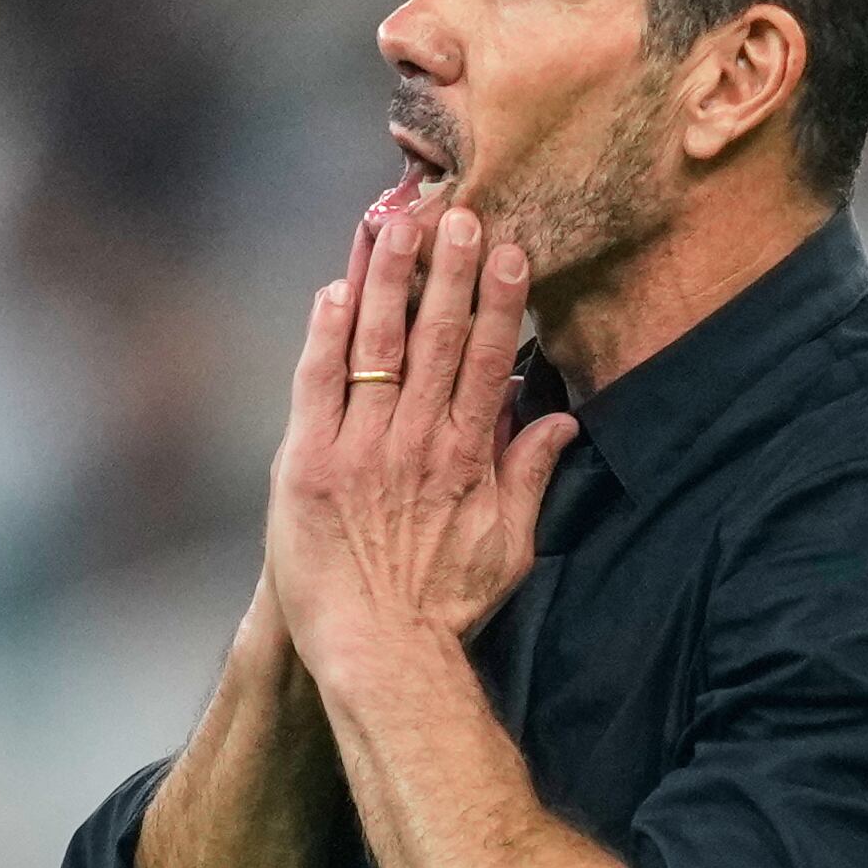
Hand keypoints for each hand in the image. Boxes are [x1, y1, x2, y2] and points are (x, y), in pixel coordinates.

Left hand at [263, 192, 577, 694]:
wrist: (378, 654)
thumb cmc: (444, 608)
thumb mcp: (509, 546)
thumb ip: (531, 475)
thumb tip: (559, 420)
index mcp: (466, 455)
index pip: (487, 359)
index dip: (499, 300)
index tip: (510, 251)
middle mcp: (415, 440)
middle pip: (435, 337)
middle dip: (448, 270)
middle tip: (458, 213)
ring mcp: (359, 448)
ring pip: (375, 345)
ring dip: (386, 280)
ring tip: (395, 223)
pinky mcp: (308, 464)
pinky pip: (317, 384)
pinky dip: (326, 335)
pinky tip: (335, 289)